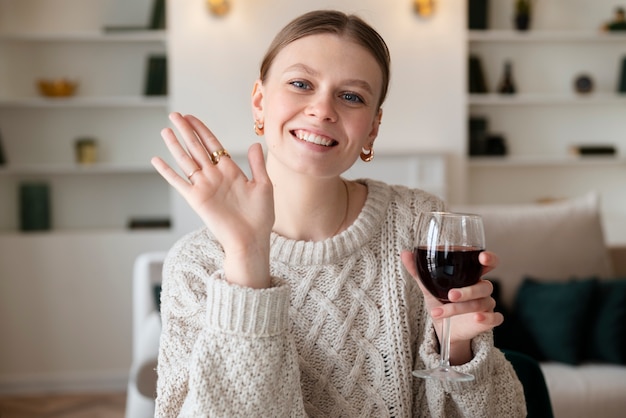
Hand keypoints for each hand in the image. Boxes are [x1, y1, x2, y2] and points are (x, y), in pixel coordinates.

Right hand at [151, 112, 274, 288]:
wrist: (251, 239)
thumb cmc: (260, 217)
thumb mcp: (264, 186)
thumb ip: (257, 165)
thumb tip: (254, 144)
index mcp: (230, 171)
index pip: (213, 145)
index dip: (202, 130)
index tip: (192, 117)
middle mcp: (215, 176)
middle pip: (196, 148)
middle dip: (186, 131)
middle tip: (175, 115)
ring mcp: (204, 187)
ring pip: (186, 160)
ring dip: (175, 145)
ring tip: (165, 130)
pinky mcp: (196, 199)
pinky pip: (178, 182)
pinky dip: (167, 171)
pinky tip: (156, 160)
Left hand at [400, 250, 503, 364]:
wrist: (444, 328)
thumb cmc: (441, 301)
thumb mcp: (429, 287)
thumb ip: (418, 271)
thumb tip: (404, 253)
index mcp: (472, 276)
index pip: (488, 263)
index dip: (489, 259)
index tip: (482, 258)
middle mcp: (482, 288)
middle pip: (484, 285)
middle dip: (468, 290)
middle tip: (451, 294)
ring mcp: (487, 305)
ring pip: (480, 303)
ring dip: (458, 308)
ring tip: (438, 312)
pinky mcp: (488, 321)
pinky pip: (495, 319)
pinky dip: (487, 318)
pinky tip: (477, 318)